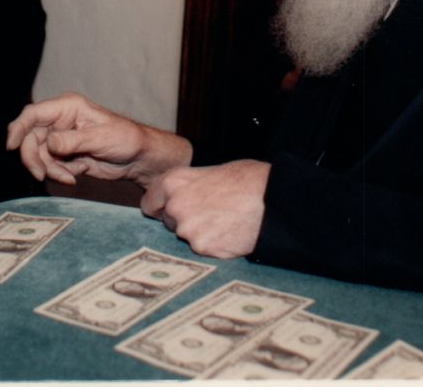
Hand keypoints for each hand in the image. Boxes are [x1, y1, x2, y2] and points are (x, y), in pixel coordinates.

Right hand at [6, 92, 191, 188]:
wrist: (138, 159)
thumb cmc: (126, 139)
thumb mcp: (100, 138)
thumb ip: (73, 140)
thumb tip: (49, 143)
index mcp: (68, 107)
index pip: (33, 114)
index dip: (18, 128)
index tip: (11, 146)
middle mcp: (60, 121)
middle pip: (30, 138)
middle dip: (35, 159)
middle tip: (43, 175)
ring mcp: (61, 139)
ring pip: (38, 156)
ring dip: (50, 170)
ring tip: (72, 177)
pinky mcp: (64, 155)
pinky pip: (49, 166)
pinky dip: (59, 174)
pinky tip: (76, 175)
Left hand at [140, 160, 270, 258]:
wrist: (272, 198)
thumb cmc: (246, 179)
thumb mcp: (210, 172)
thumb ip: (190, 186)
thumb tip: (184, 195)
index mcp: (173, 182)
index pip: (149, 204)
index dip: (162, 207)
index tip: (170, 209)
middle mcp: (175, 207)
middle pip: (169, 222)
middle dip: (184, 220)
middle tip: (209, 213)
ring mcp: (188, 230)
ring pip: (187, 237)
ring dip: (201, 233)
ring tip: (224, 221)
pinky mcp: (204, 248)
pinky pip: (204, 250)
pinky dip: (215, 245)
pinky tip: (230, 232)